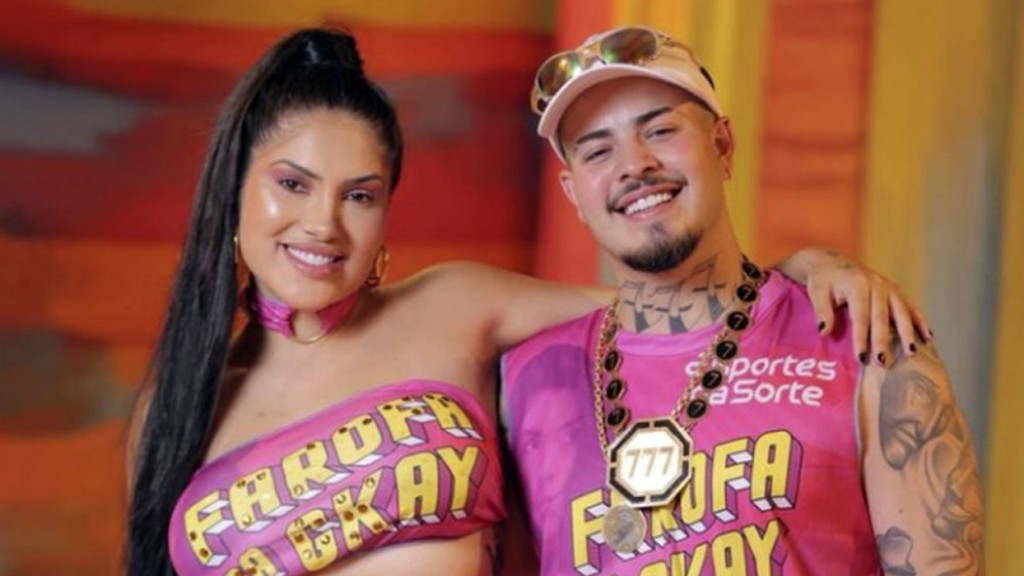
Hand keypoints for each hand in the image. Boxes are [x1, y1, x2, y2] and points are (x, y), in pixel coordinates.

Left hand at [803, 251, 931, 364]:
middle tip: (882, 362)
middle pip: (882, 317)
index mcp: (857, 285)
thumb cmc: (823, 281)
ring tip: (911, 352)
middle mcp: (876, 284)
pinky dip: (920, 321)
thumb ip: (822, 311)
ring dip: (907, 333)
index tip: (861, 358)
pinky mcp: (895, 290)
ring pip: (901, 311)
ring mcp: (888, 286)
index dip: (861, 338)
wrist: (832, 263)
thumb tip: (824, 332)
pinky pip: (911, 306)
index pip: (860, 316)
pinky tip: (928, 337)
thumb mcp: (817, 292)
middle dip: (883, 341)